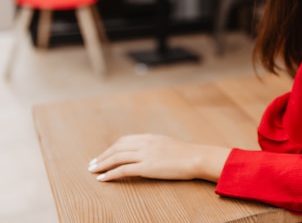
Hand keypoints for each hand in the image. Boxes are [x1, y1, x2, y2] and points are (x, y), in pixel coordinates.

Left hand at [87, 134, 230, 182]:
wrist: (196, 157)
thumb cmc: (187, 154)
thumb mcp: (169, 145)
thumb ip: (156, 147)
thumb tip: (148, 153)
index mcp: (150, 137)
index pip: (125, 140)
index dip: (111, 148)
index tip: (104, 155)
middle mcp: (145, 143)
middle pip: (117, 148)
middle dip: (102, 156)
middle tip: (92, 164)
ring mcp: (146, 154)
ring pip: (117, 158)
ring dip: (102, 164)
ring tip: (93, 171)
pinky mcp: (147, 167)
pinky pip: (123, 170)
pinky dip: (110, 174)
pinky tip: (103, 178)